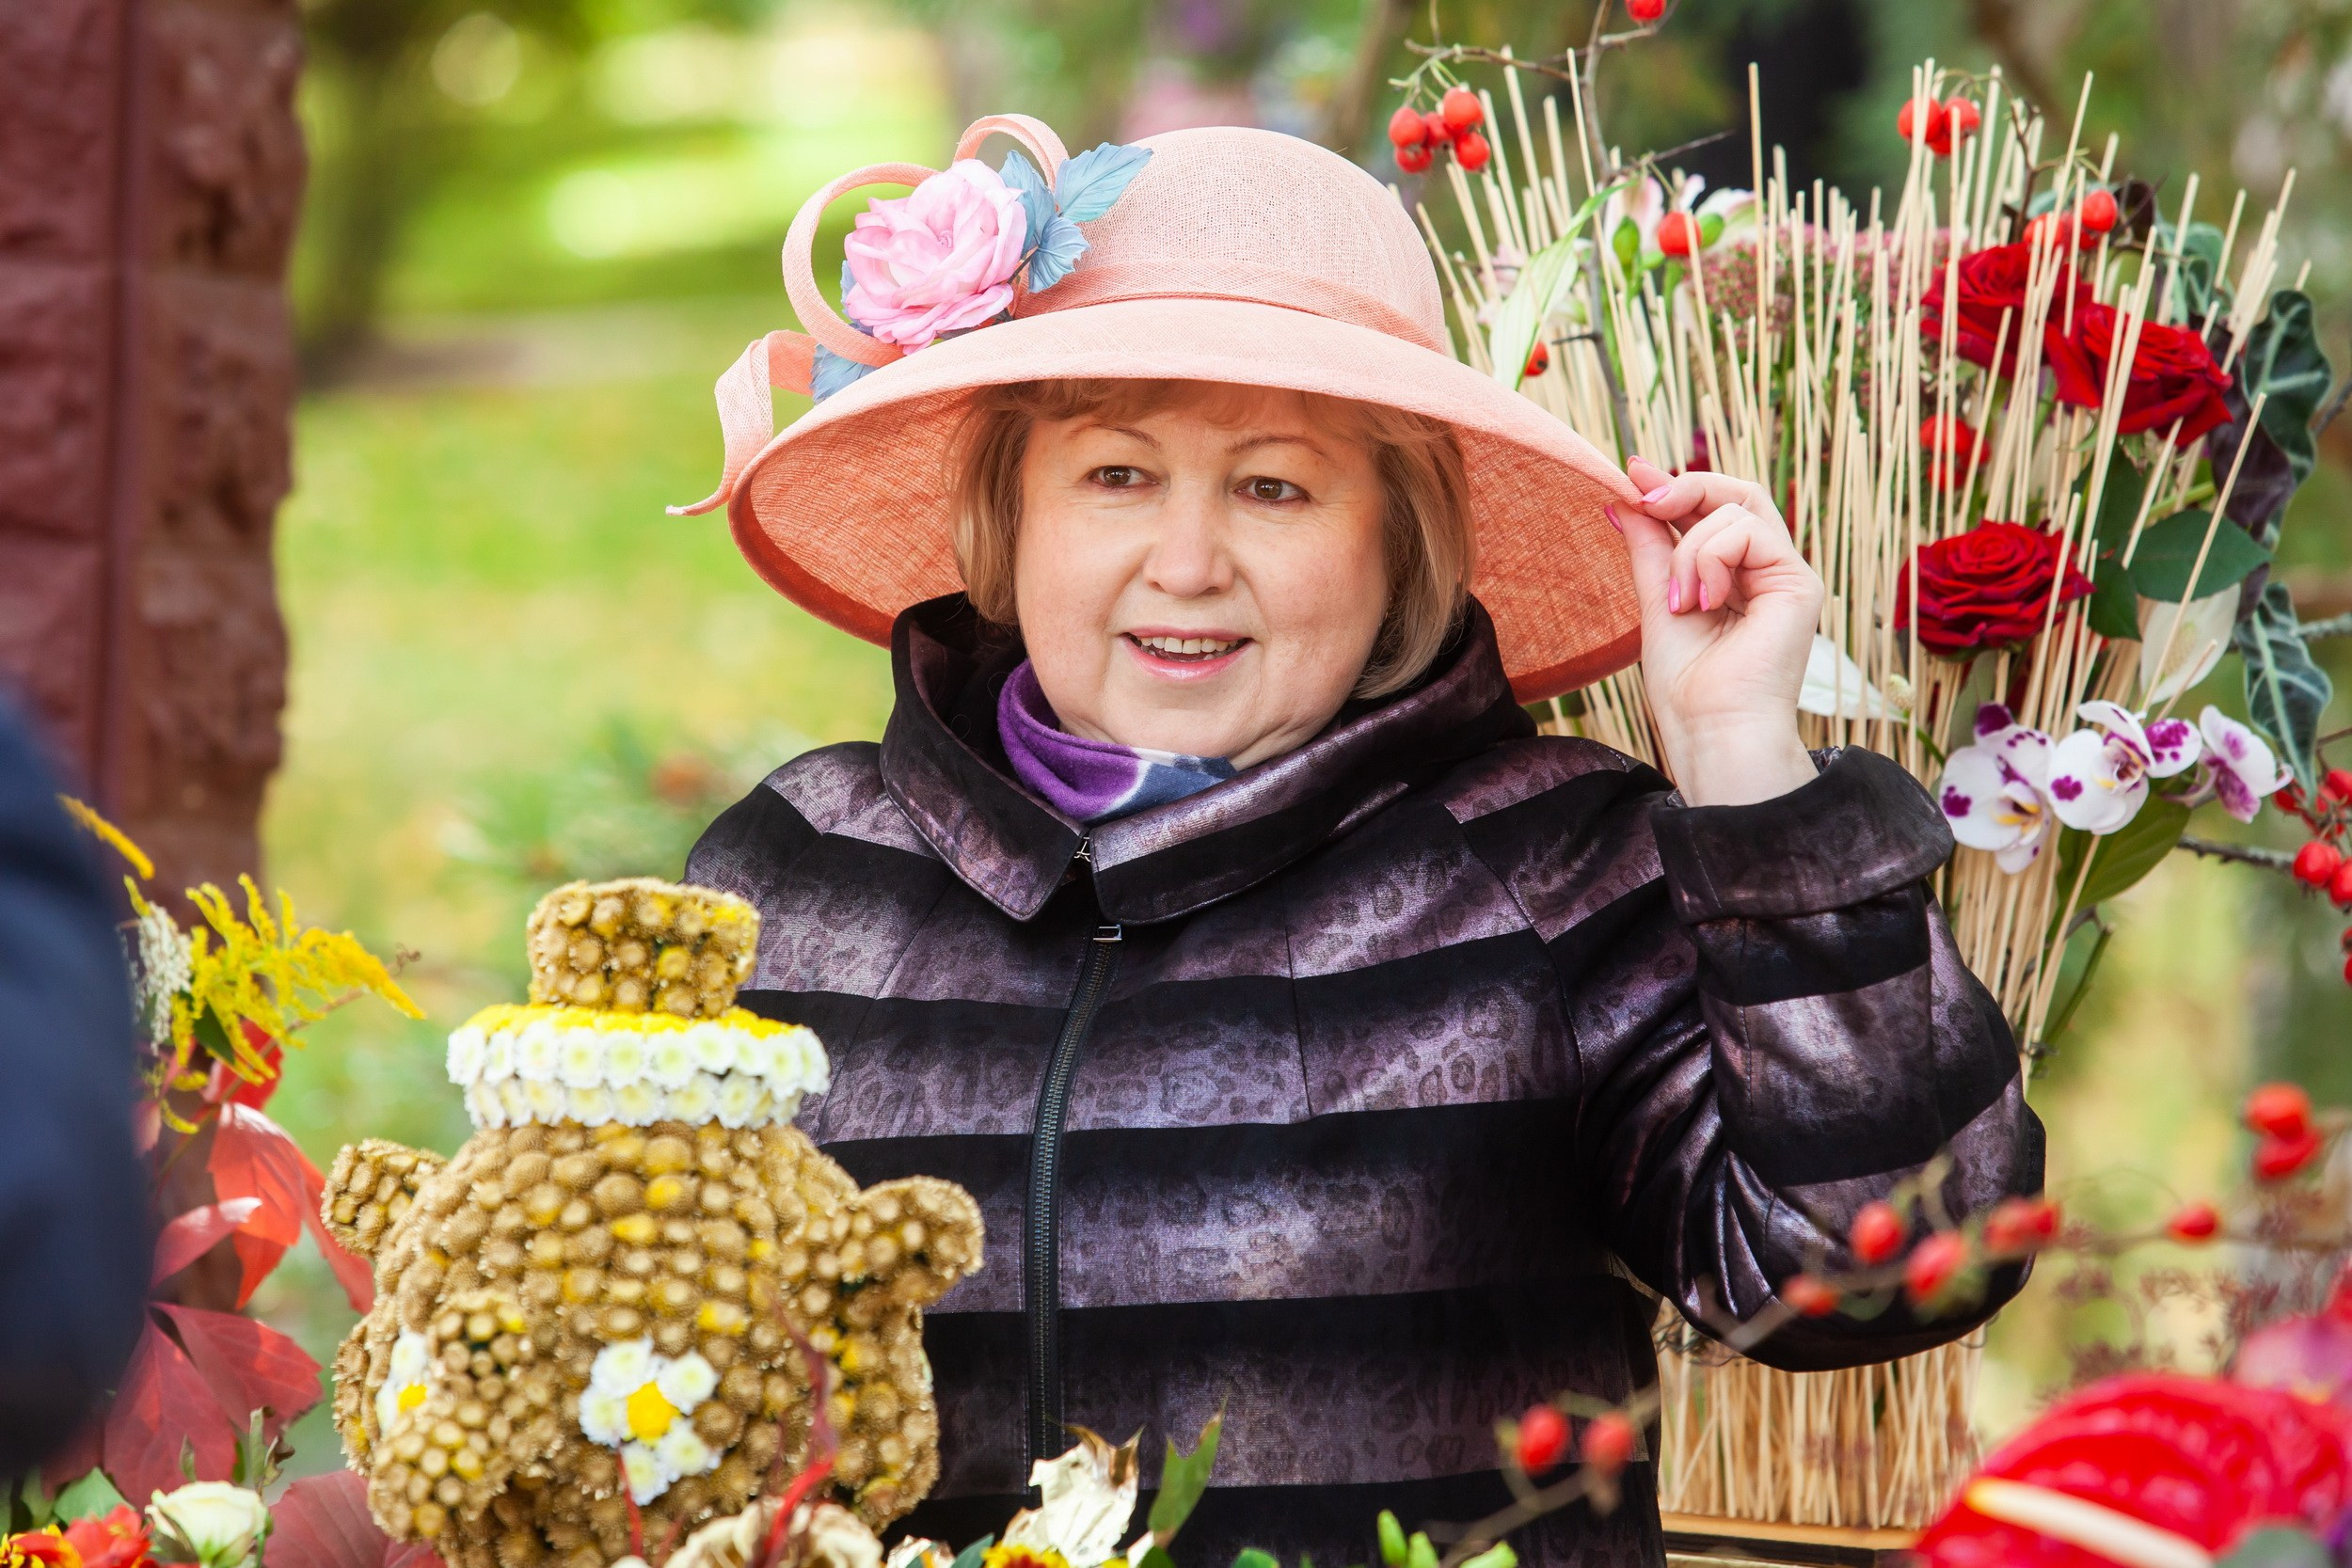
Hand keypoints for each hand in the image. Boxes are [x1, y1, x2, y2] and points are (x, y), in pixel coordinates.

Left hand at [1614, 456, 1822, 806]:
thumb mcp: (1656, 599)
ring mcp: (1787, 575)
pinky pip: (1749, 531)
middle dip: (1685, 487)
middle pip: (1738, 493)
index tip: (1632, 474)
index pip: (1714, 509)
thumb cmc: (1687, 684)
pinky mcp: (1801, 583)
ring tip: (1680, 601)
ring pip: (1737, 509)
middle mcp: (1767, 571)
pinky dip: (1710, 557)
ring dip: (1689, 549)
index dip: (1675, 486)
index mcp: (1736, 576)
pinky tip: (1702, 601)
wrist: (1711, 729)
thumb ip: (1649, 547)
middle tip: (1643, 496)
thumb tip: (1623, 498)